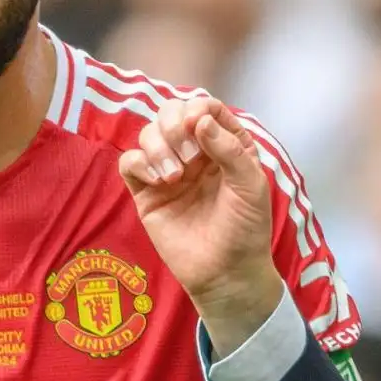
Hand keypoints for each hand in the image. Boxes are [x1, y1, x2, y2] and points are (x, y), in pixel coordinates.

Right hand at [118, 97, 283, 356]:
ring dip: (158, 147)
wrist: (226, 274)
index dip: (197, 108)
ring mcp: (168, 170)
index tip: (197, 126)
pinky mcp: (146, 192)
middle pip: (170, 112)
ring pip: (148, 134)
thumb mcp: (251, 185)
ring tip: (174, 177)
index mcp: (225, 144)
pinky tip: (158, 182)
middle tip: (187, 156)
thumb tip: (199, 118)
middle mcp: (195, 152)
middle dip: (173, 125)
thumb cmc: (246, 229)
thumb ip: (229, 149)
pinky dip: (139, 163)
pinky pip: (130, 162)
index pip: (205, 107)